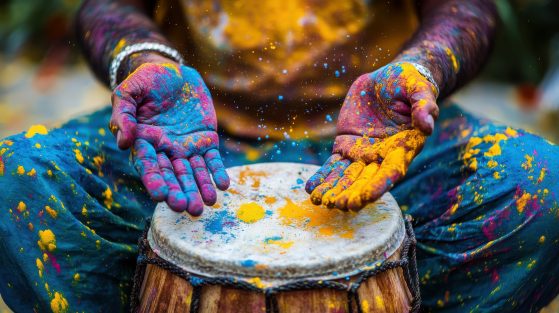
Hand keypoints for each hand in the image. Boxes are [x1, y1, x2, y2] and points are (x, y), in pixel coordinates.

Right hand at [111, 57, 228, 214]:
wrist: (172, 71)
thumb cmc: (146, 81)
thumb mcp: (129, 91)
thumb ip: (123, 114)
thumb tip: (122, 142)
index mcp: (144, 142)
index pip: (149, 166)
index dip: (155, 181)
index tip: (160, 196)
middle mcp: (165, 150)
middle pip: (173, 175)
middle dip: (179, 192)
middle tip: (185, 208)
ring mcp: (187, 147)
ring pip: (193, 172)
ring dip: (200, 189)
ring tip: (207, 204)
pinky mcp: (206, 140)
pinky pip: (213, 159)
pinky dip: (217, 172)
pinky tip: (224, 185)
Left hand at [305, 62, 437, 210]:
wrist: (389, 78)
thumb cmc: (409, 82)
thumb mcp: (419, 88)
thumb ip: (424, 105)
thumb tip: (427, 123)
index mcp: (403, 146)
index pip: (391, 170)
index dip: (379, 185)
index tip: (366, 197)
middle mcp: (382, 155)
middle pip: (367, 179)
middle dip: (353, 193)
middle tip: (339, 205)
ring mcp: (362, 152)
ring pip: (347, 176)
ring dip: (335, 190)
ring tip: (320, 202)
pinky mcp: (345, 145)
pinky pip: (333, 164)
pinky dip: (323, 177)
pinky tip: (311, 190)